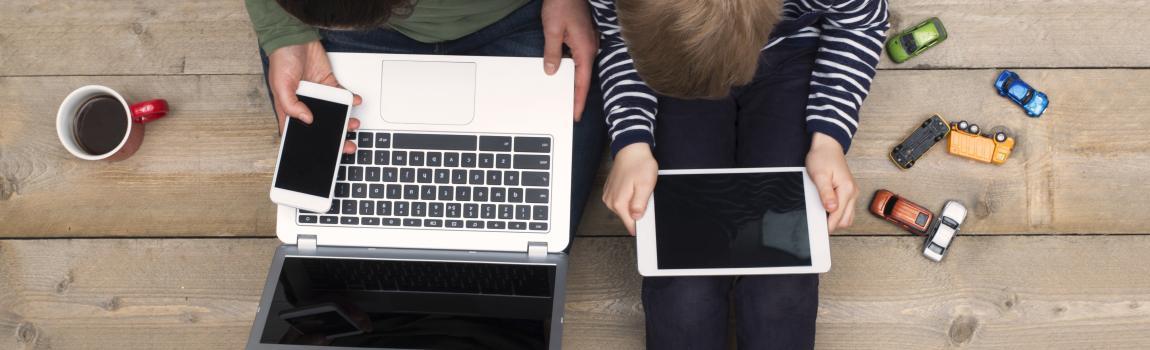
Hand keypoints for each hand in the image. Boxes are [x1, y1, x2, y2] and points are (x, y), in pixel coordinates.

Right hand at [267, 41, 363, 152]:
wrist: (295, 38)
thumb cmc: (282, 60)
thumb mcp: (281, 85)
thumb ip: (292, 105)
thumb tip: (307, 119)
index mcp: (291, 109)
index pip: (300, 133)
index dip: (311, 145)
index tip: (324, 154)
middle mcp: (306, 105)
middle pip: (322, 127)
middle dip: (335, 137)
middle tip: (347, 144)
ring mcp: (319, 96)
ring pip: (335, 114)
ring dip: (345, 120)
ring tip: (353, 123)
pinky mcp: (330, 85)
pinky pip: (342, 96)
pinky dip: (350, 100)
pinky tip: (354, 101)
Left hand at [541, 0, 597, 120]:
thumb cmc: (562, 4)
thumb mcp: (552, 29)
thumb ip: (553, 52)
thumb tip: (552, 71)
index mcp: (585, 49)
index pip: (582, 82)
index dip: (579, 100)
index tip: (575, 114)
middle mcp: (590, 47)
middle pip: (583, 77)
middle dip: (576, 94)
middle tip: (568, 110)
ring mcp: (588, 42)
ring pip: (580, 67)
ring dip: (572, 80)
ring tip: (563, 94)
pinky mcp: (583, 36)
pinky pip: (578, 57)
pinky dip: (571, 67)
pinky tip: (561, 70)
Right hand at [602, 143, 658, 234]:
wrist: (631, 149)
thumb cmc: (639, 165)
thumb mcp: (645, 185)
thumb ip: (639, 204)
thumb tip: (636, 217)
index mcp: (619, 203)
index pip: (631, 225)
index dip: (642, 222)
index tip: (647, 214)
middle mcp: (610, 202)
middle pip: (628, 217)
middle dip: (638, 210)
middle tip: (644, 194)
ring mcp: (609, 196)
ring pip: (625, 209)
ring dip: (633, 202)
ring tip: (638, 188)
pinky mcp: (610, 191)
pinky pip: (621, 201)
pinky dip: (629, 196)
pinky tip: (632, 186)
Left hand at [806, 133, 858, 232]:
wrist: (828, 146)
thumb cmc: (822, 158)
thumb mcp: (819, 175)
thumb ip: (826, 193)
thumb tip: (831, 209)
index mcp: (847, 190)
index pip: (838, 217)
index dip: (827, 226)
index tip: (818, 231)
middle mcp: (853, 192)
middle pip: (846, 220)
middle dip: (833, 224)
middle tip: (818, 222)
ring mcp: (853, 193)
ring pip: (847, 216)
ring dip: (836, 219)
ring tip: (822, 214)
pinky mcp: (849, 192)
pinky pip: (846, 209)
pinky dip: (838, 213)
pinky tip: (827, 209)